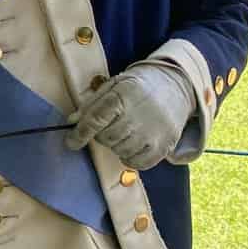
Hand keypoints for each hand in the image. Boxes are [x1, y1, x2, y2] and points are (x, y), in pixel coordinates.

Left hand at [65, 62, 195, 170]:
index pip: (95, 119)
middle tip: (109, 126)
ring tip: (124, 131)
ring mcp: (153, 133)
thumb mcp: (114, 85)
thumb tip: (72, 121)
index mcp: (123, 95)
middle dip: (101, 135)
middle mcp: (138, 115)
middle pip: (105, 138)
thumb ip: (92, 102)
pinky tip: (133, 144)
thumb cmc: (139, 87)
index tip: (71, 142)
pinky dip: (130, 157)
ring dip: (115, 145)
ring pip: (119, 151)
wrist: (176, 87)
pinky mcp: (164, 146)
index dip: (80, 133)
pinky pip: (137, 163)